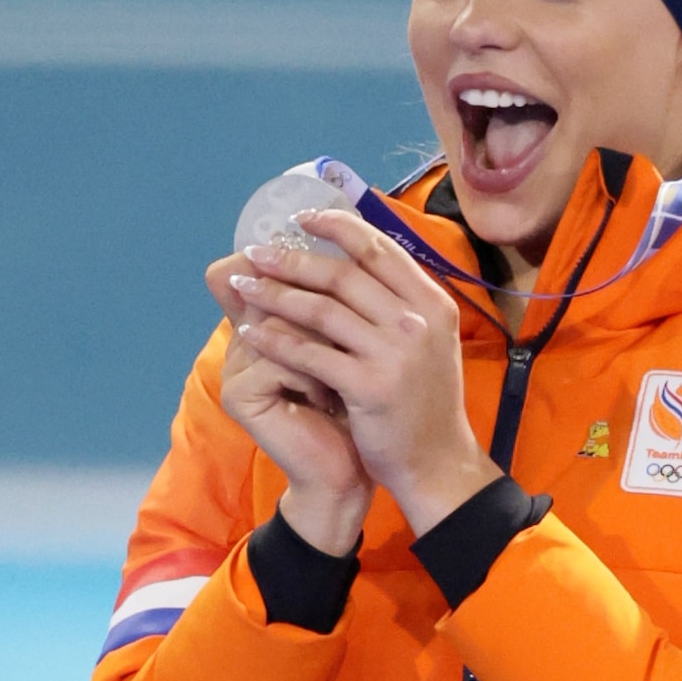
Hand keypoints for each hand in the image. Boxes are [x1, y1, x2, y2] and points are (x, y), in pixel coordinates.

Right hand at [205, 249, 368, 554]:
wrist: (348, 474)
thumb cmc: (359, 409)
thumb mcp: (356, 349)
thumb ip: (345, 302)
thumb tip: (363, 238)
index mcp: (270, 321)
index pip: (273, 268)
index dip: (301, 258)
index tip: (344, 268)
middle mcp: (245, 337)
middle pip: (279, 287)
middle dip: (325, 307)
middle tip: (362, 326)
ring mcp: (237, 365)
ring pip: (284, 320)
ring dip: (327, 344)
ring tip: (348, 370)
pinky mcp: (240, 394)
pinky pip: (283, 358)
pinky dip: (318, 376)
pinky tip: (334, 399)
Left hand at [229, 209, 503, 535]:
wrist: (438, 462)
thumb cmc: (425, 402)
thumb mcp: (429, 341)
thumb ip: (398, 302)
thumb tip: (353, 258)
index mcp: (432, 302)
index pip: (379, 249)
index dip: (337, 227)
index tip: (301, 218)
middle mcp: (418, 321)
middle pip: (343, 274)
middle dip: (292, 258)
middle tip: (256, 251)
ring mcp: (396, 353)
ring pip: (322, 310)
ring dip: (275, 294)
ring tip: (243, 286)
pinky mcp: (371, 386)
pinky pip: (312, 354)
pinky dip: (277, 341)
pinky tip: (252, 333)